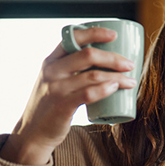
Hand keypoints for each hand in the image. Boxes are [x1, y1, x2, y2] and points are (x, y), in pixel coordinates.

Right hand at [0, 27, 136, 165]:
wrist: (33, 132)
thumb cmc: (50, 104)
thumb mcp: (53, 80)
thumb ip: (70, 69)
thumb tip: (104, 61)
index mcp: (51, 60)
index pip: (73, 38)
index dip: (95, 33)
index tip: (114, 35)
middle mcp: (52, 70)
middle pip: (88, 55)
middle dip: (114, 58)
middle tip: (130, 64)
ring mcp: (56, 88)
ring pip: (93, 75)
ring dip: (117, 77)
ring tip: (131, 81)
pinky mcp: (62, 106)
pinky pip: (88, 94)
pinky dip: (105, 89)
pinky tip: (116, 87)